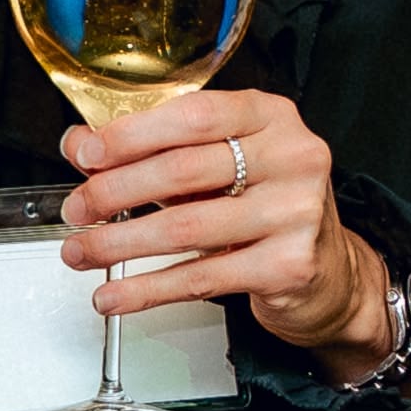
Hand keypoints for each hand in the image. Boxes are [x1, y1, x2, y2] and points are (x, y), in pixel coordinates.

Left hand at [58, 86, 393, 381]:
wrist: (332, 272)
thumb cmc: (267, 206)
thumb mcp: (219, 165)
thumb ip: (155, 150)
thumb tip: (80, 145)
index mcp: (271, 116)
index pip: (193, 115)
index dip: (131, 134)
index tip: (86, 153)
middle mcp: (291, 156)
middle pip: (183, 170)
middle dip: (115, 192)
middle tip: (77, 209)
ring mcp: (295, 212)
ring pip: (185, 227)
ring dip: (120, 244)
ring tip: (82, 252)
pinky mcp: (288, 265)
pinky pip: (200, 277)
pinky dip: (146, 290)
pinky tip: (114, 294)